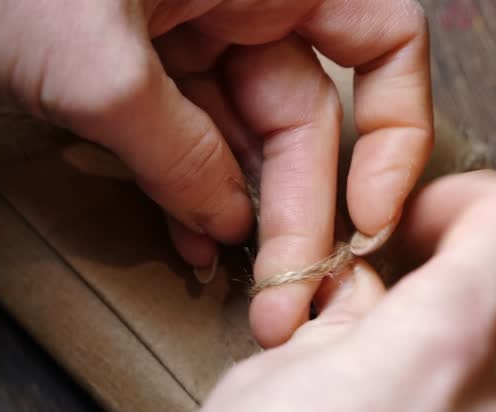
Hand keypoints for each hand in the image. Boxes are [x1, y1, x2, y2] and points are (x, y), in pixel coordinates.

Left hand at [0, 0, 433, 346]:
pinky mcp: (148, 66)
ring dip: (248, 215)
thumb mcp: (99, 68)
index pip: (385, 40)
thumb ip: (178, 152)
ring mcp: (195, 34)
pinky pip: (191, 138)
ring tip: (248, 292)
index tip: (375, 209)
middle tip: (288, 292)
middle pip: (309, 115)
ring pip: (249, 138)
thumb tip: (227, 221)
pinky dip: (192, 191)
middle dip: (301, 209)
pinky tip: (192, 246)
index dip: (397, 129)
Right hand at [152, 172, 495, 411]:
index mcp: (437, 349)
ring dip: (409, 381)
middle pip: (476, 318)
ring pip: (464, 387)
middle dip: (408, 315)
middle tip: (336, 336)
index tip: (418, 219)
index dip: (472, 203)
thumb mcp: (267, 381)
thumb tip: (362, 294)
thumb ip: (336, 322)